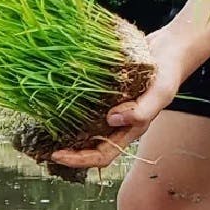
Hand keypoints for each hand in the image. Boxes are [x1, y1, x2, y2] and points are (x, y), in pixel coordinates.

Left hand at [50, 29, 186, 169]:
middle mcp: (116, 124)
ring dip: (63, 133)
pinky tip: (52, 105)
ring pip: (82, 129)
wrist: (168, 49)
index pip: (102, 156)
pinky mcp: (102, 95)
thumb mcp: (160, 93)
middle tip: (40, 146)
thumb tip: (112, 120)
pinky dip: (68, 110)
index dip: (80, 160)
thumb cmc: (168, 73)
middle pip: (87, 146)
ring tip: (41, 131)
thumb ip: (141, 110)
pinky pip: (82, 108)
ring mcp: (108, 109)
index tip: (57, 155)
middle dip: (66, 151)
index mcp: (130, 131)